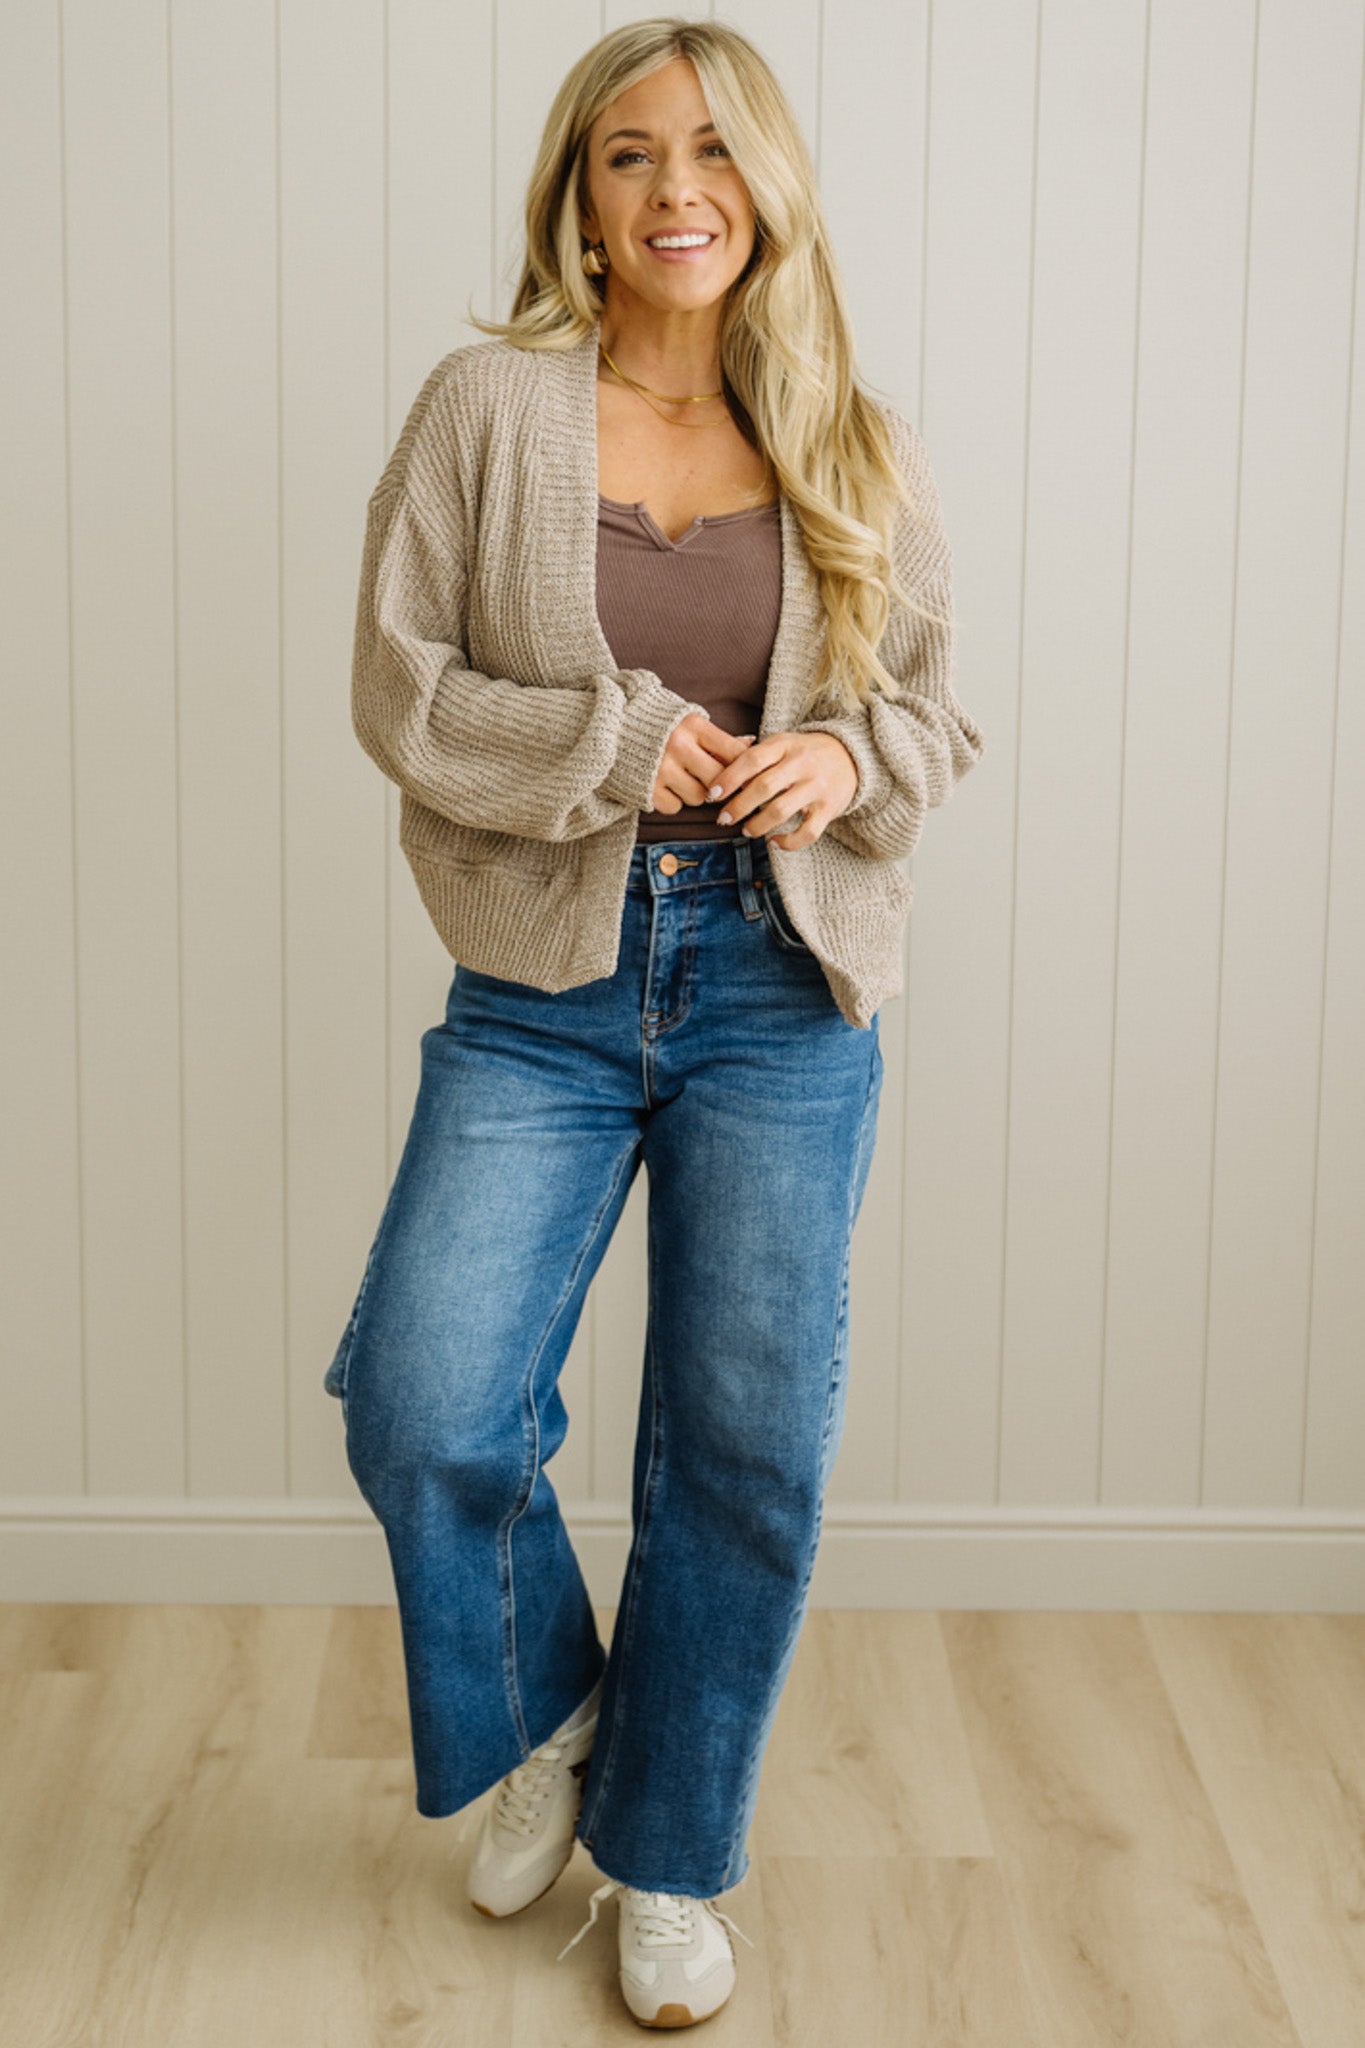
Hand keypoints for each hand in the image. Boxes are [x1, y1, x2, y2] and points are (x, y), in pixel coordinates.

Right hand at [649, 712, 756, 813]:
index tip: (747, 775)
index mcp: (692, 725)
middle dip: (721, 785)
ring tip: (683, 778)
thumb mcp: (686, 720)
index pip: (734, 752)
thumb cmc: (655, 724)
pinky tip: (664, 786)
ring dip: (696, 793)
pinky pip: (675, 807)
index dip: (745, 767)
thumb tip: (750, 744)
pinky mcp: (646, 789)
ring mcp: (661, 770)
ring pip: (698, 797)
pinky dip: (673, 801)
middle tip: (717, 784)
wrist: (608, 728)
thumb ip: (715, 736)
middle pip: (719, 780)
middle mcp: (678, 747)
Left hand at [704, 730, 858, 850]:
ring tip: (746, 830)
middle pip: (764, 787)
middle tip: (723, 819)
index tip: (713, 794)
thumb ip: (754, 757)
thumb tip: (718, 776)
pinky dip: (787, 842)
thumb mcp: (782, 744)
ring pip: (781, 811)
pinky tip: (773, 842)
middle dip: (738, 806)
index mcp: (785, 745)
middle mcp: (802, 764)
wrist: (851, 756)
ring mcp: (817, 787)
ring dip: (757, 825)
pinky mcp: (829, 809)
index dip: (729, 778)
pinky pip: (807, 833)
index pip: (752, 760)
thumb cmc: (804, 753)